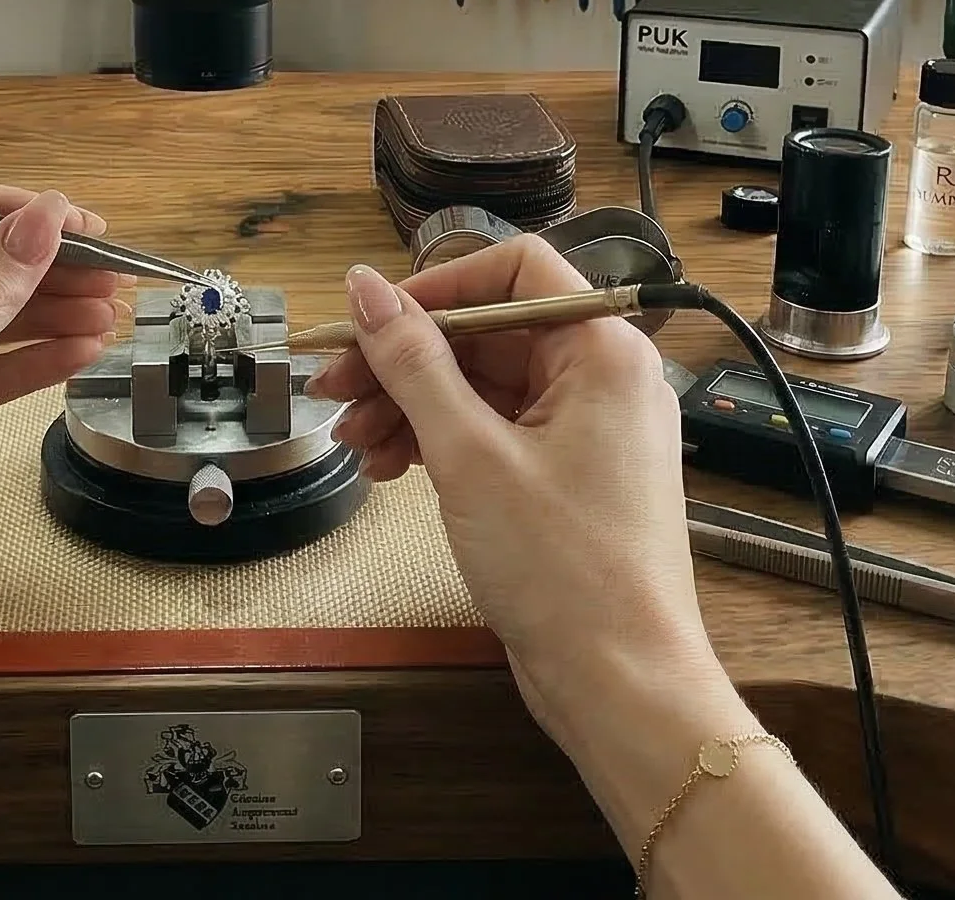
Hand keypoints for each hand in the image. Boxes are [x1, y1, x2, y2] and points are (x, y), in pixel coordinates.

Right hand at [309, 242, 735, 745]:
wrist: (621, 684)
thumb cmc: (563, 569)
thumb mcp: (469, 454)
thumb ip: (413, 362)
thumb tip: (364, 288)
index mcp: (605, 352)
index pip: (516, 270)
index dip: (436, 289)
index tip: (370, 324)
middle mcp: (607, 378)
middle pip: (491, 332)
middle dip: (407, 360)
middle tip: (334, 390)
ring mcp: (591, 431)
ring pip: (486, 386)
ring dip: (413, 406)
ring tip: (353, 444)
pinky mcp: (571, 478)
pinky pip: (498, 432)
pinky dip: (442, 443)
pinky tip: (391, 467)